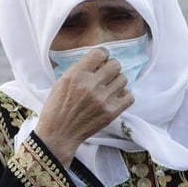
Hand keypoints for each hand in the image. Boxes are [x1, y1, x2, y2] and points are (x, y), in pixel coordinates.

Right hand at [35, 47, 132, 165]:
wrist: (59, 134)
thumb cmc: (58, 107)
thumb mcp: (61, 82)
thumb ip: (79, 69)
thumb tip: (98, 59)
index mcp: (76, 75)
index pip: (100, 53)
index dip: (103, 55)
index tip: (101, 60)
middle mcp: (91, 85)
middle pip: (115, 64)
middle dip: (111, 67)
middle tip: (106, 74)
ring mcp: (102, 99)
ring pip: (123, 79)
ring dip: (117, 81)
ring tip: (109, 87)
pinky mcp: (111, 112)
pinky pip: (130, 96)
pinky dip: (124, 96)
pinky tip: (115, 97)